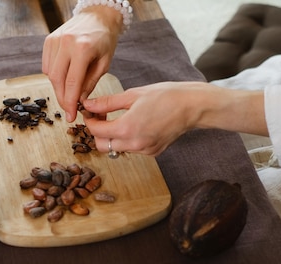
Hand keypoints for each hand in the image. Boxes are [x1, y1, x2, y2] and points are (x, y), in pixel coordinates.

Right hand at [42, 7, 122, 121]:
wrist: (98, 16)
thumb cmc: (104, 40)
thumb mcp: (104, 63)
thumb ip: (90, 83)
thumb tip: (78, 101)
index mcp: (82, 49)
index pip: (72, 83)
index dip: (70, 103)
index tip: (70, 116)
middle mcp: (66, 43)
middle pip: (57, 80)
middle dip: (62, 98)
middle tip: (68, 110)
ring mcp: (55, 41)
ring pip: (50, 74)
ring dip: (58, 88)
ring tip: (69, 93)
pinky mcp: (49, 41)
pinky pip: (46, 66)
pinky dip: (53, 76)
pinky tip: (64, 78)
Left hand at [82, 82, 266, 155]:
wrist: (193, 106)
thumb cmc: (166, 95)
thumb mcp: (133, 95)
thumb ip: (107, 103)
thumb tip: (88, 105)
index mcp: (127, 128)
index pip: (96, 131)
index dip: (89, 121)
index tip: (90, 111)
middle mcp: (134, 144)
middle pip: (102, 145)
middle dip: (97, 132)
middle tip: (101, 116)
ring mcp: (144, 150)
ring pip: (117, 148)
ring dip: (112, 136)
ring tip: (118, 118)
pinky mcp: (153, 152)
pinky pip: (131, 149)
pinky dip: (127, 139)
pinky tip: (134, 124)